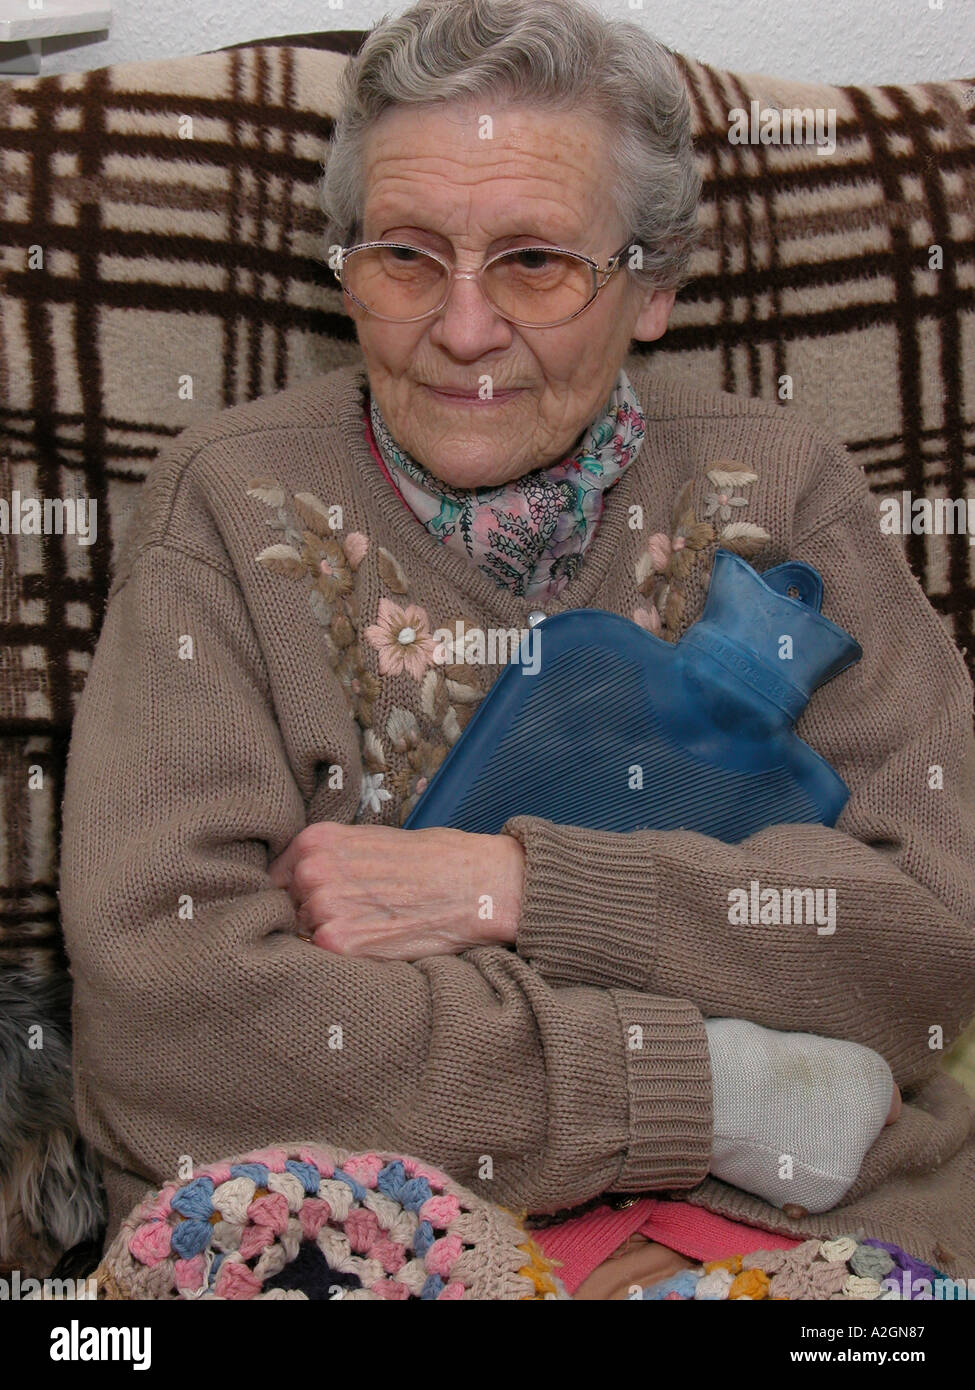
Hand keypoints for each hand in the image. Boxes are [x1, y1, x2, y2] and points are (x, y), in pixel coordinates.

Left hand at [268, 821, 524, 959]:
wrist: (475, 885)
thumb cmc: (433, 860)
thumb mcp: (373, 839)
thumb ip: (333, 858)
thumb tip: (304, 881)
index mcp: (317, 840)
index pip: (277, 875)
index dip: (294, 891)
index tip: (309, 902)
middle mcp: (312, 871)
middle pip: (289, 906)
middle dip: (312, 914)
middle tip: (353, 915)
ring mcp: (323, 908)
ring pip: (305, 933)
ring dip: (328, 935)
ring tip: (369, 927)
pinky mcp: (340, 944)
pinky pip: (322, 956)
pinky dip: (343, 955)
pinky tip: (373, 942)